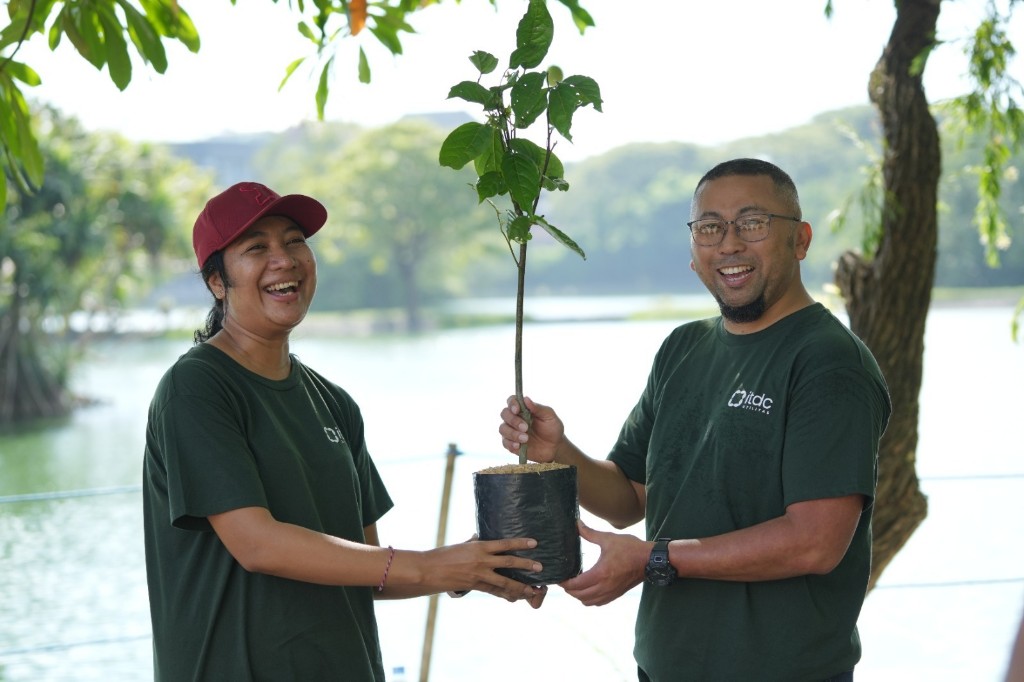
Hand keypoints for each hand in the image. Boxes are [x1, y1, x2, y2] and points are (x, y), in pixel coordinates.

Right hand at [423, 537, 543, 602]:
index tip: (534, 543)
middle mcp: (481, 560)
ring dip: (520, 586)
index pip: (504, 543)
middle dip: (526, 565)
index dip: (520, 543)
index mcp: (479, 546)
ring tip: (533, 589)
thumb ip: (473, 542)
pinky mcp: (475, 586)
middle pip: (509, 562)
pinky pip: (494, 591)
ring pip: (505, 582)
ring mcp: (479, 575)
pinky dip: (505, 594)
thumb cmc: (442, 555)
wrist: (428, 571)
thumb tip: (479, 535)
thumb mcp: (460, 545)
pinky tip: (514, 597)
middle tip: (540, 567)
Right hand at [498, 395, 563, 462]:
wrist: (555, 447)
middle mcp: (515, 418)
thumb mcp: (549, 416)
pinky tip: (519, 445)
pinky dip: (510, 443)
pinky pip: (505, 442)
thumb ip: (538, 408)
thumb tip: (526, 399)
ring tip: (525, 439)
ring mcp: (512, 431)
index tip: (517, 410)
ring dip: (512, 433)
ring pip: (502, 428)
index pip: (512, 400)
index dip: (512, 404)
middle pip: (504, 414)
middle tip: (525, 427)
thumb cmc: (552, 429)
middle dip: (513, 420)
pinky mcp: (511, 443)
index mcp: (524, 409)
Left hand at [558, 521, 645, 605]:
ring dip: (578, 596)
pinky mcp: (616, 594)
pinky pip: (598, 603)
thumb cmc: (631, 549)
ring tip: (574, 585)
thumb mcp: (609, 539)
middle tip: (564, 580)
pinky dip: (589, 599)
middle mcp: (604, 587)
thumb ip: (590, 533)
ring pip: (587, 602)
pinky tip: (588, 589)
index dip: (564, 583)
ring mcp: (611, 593)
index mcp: (600, 573)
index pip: (576, 585)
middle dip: (569, 590)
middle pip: (579, 596)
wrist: (650, 560)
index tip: (559, 577)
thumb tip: (577, 524)